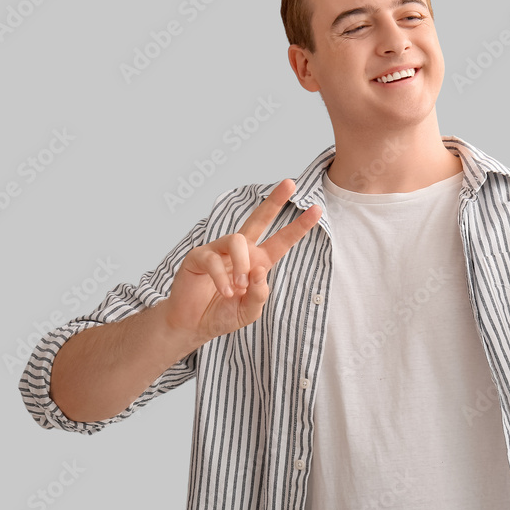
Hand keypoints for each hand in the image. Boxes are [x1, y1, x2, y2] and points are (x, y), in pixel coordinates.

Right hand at [162, 179, 321, 345]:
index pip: (282, 240)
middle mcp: (241, 251)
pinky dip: (222, 278)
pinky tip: (225, 292)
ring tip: (239, 287)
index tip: (317, 209)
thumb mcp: (249, 311)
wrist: (193, 326)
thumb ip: (259, 294)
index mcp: (258, 261)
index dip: (299, 226)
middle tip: (290, 183)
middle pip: (260, 219)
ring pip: (237, 240)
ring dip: (241, 264)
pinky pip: (214, 258)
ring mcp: (219, 250)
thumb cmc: (222, 315)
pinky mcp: (198, 256)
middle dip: (275, 201)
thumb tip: (260, 271)